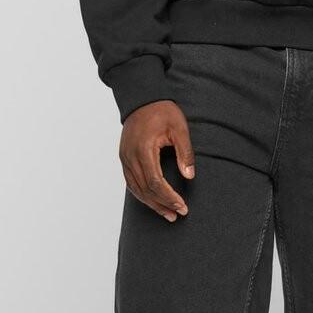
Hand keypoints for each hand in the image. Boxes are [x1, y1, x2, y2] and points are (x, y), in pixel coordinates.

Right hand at [119, 100, 195, 221]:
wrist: (142, 98)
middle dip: (162, 204)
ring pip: (136, 189)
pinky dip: (142, 194)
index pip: (155, 182)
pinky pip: (130, 182)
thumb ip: (185, 153)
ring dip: (152, 203)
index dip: (169, 197)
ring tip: (167, 214)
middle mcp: (130, 157)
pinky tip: (153, 201)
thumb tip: (189, 176)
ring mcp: (124, 158)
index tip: (182, 206)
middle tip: (178, 214)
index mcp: (144, 150)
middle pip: (145, 190)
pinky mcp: (124, 158)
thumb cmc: (162, 111)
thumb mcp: (179, 128)